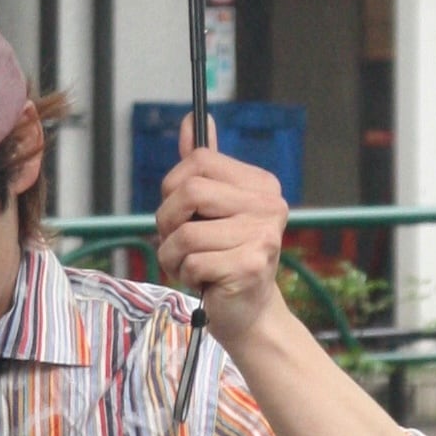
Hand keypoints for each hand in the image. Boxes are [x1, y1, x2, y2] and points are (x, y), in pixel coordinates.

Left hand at [156, 122, 293, 357]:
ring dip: (173, 255)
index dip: (173, 188)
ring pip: (185, 232)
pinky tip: (204, 281)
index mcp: (261, 185)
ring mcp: (263, 235)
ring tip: (190, 265)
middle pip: (189, 191)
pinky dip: (186, 275)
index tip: (180, 211)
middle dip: (167, 222)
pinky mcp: (250, 265)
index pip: (199, 160)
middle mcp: (269, 206)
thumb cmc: (224, 259)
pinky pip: (191, 261)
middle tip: (178, 242)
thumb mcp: (211, 210)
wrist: (247, 313)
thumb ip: (202, 167)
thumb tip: (191, 122)